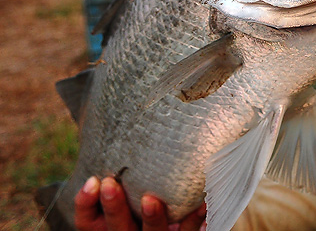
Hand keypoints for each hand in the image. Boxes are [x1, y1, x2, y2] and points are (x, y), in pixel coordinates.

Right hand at [74, 176, 205, 230]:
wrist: (166, 220)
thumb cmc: (143, 191)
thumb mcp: (127, 186)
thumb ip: (124, 170)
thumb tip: (124, 124)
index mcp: (109, 225)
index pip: (87, 221)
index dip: (85, 203)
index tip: (92, 180)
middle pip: (117, 227)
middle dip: (113, 207)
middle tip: (110, 183)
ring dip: (151, 218)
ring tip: (151, 200)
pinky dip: (194, 220)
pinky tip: (200, 205)